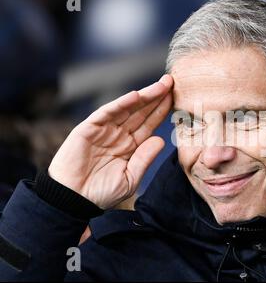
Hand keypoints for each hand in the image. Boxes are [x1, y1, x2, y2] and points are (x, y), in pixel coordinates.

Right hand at [48, 75, 173, 208]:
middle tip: (172, 82)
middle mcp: (119, 134)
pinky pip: (107, 112)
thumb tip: (161, 139)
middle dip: (157, 97)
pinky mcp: (89, 128)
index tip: (176, 98)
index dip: (162, 111)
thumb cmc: (101, 193)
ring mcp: (104, 130)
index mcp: (130, 146)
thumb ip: (144, 159)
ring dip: (144, 96)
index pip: (149, 124)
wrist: (73, 200)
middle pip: (141, 112)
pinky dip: (120, 104)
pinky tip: (136, 95)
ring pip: (127, 108)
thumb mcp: (130, 179)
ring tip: (161, 85)